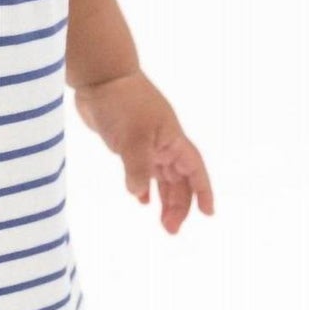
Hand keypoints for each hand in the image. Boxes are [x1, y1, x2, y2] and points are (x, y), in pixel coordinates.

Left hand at [73, 72, 215, 234]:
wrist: (100, 78)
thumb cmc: (122, 103)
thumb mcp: (132, 138)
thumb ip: (137, 168)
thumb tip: (140, 194)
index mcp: (173, 141)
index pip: (195, 171)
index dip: (203, 192)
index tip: (208, 214)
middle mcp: (165, 144)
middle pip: (179, 181)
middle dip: (179, 206)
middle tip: (171, 230)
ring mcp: (147, 144)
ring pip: (163, 178)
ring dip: (164, 200)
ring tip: (163, 223)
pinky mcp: (129, 143)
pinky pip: (143, 171)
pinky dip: (144, 186)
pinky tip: (142, 200)